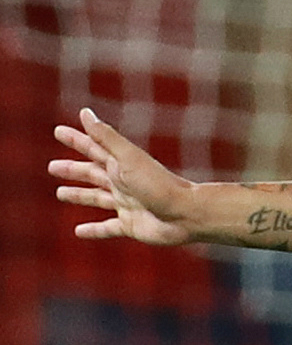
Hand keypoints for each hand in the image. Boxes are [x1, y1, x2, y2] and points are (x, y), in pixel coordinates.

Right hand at [50, 108, 195, 244]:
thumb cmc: (158, 184)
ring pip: (97, 199)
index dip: (77, 140)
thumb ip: (106, 137)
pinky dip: (93, 230)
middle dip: (73, 170)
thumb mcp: (128, 158)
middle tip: (52, 166)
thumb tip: (85, 112)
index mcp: (122, 165)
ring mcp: (126, 205)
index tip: (59, 131)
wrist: (186, 214)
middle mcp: (123, 183)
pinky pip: (107, 228)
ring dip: (79, 195)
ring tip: (61, 194)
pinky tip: (79, 232)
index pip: (94, 149)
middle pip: (92, 174)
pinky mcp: (130, 225)